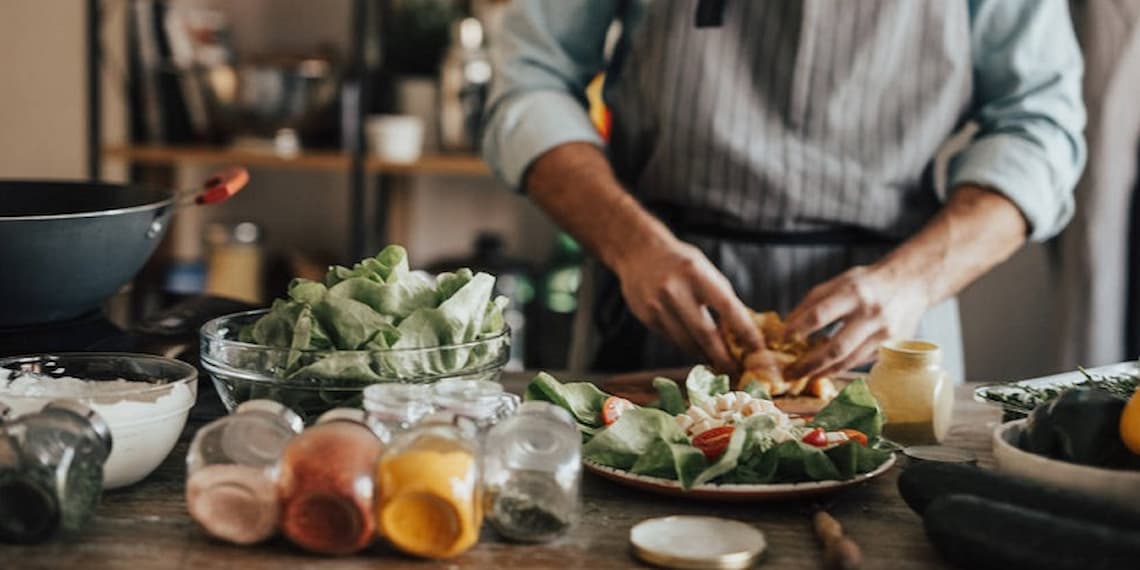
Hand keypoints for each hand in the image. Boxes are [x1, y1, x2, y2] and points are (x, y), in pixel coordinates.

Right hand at [612, 239, 763, 374]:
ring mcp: (658, 306)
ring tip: (718, 364)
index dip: (745, 331)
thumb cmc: (679, 261)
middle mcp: (676, 290)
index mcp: (696, 273)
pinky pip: (672, 339)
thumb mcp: (704, 269)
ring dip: (705, 356)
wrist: (638, 251)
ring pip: (687, 343)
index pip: (728, 307)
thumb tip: (740, 330)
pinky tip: (696, 348)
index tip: (757, 349)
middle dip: (723, 357)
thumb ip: (720, 296)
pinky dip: (687, 346)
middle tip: (736, 371)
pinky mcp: (647, 317)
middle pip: (706, 334)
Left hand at [783, 265, 929, 378]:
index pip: (820, 314)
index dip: (798, 328)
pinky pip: (860, 362)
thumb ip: (813, 301)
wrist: (911, 283)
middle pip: (835, 347)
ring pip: (849, 361)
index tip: (782, 338)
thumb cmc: (868, 283)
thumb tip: (787, 325)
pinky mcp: (892, 347)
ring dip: (823, 372)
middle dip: (809, 364)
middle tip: (789, 373)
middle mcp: (871, 314)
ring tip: (804, 376)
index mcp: (854, 293)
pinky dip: (841, 367)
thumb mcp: (839, 281)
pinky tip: (826, 369)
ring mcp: (884, 334)